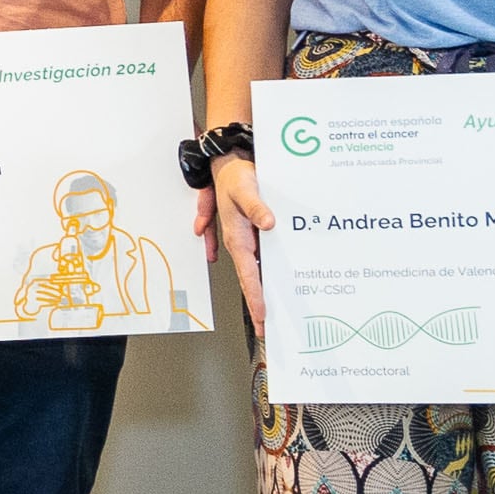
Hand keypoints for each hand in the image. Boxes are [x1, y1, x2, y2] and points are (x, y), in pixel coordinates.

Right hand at [211, 157, 274, 339]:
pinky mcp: (250, 235)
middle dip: (256, 304)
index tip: (261, 316)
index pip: (248, 275)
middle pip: (249, 280)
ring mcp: (244, 241)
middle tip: (265, 327)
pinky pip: (255, 261)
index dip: (255, 296)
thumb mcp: (246, 189)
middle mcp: (239, 243)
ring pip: (254, 272)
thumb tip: (268, 224)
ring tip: (267, 313)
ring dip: (260, 292)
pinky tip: (268, 286)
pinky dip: (260, 276)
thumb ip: (257, 207)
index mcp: (237, 238)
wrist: (226, 166)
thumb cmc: (235, 177)